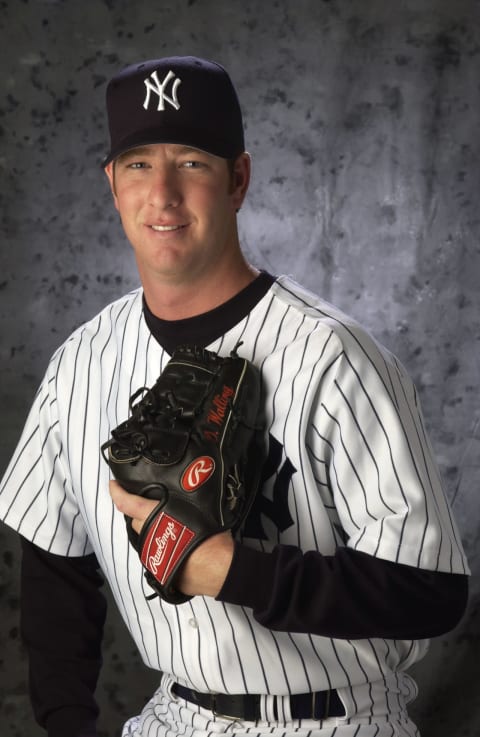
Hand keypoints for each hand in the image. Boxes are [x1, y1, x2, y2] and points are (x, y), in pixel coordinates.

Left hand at [109, 480, 233, 596]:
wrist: (219, 569)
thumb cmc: (211, 538)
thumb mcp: (197, 510)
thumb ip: (180, 505)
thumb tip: (178, 499)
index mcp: (155, 517)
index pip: (127, 503)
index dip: (117, 492)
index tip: (113, 485)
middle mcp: (148, 535)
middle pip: (136, 521)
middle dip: (143, 515)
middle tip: (159, 509)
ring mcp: (151, 555)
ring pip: (144, 538)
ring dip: (152, 532)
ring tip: (172, 529)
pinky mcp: (157, 570)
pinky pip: (153, 553)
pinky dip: (160, 547)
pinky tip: (176, 546)